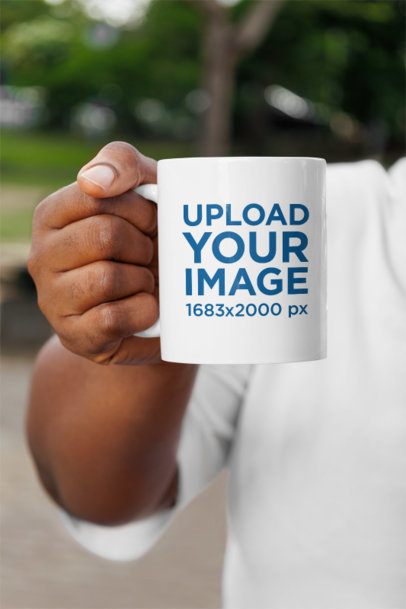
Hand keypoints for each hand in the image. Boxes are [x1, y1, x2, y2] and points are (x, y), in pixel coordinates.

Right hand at [29, 141, 160, 364]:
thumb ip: (121, 164)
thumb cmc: (146, 239)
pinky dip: (144, 311)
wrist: (157, 305)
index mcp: (51, 216)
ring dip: (144, 279)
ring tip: (144, 281)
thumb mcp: (142, 190)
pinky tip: (146, 307)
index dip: (139, 210)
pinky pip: (113, 317)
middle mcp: (42, 256)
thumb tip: (93, 182)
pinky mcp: (74, 336)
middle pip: (105, 236)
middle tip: (149, 255)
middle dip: (143, 245)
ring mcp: (53, 299)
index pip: (96, 198)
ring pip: (108, 277)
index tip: (151, 222)